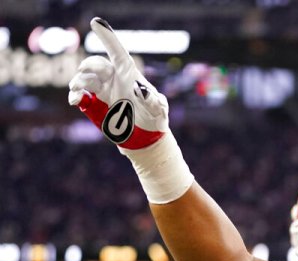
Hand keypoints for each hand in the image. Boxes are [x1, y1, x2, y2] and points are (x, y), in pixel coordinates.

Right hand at [67, 17, 193, 203]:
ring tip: (78, 90)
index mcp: (129, 74)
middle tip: (85, 72)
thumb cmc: (155, 118)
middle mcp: (113, 78)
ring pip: (85, 78)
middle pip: (96, 64)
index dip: (107, 36)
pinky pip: (80, 95)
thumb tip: (140, 90)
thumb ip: (152, 100)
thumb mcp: (158, 109)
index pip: (117, 51)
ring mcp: (102, 90)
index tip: (96, 22)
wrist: (145, 137)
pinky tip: (75, 100)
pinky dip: (75, 95)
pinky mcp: (95, 104)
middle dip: (89, 65)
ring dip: (78, 81)